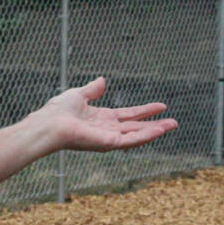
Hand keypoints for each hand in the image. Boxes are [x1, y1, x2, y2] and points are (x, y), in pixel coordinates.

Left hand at [37, 77, 177, 152]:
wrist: (50, 123)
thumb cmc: (59, 111)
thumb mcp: (79, 95)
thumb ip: (92, 90)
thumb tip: (102, 80)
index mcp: (102, 119)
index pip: (128, 115)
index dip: (144, 111)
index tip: (161, 106)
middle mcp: (107, 130)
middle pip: (136, 127)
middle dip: (155, 124)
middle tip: (173, 122)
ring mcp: (109, 138)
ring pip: (137, 135)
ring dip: (155, 131)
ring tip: (171, 125)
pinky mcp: (108, 144)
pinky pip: (130, 141)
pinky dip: (145, 136)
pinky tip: (158, 130)